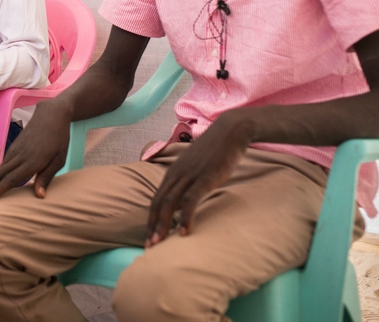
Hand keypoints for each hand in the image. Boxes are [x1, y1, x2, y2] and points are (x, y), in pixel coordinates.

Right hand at [0, 98, 72, 200]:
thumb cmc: (59, 139)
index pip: (11, 179)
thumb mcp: (59, 159)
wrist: (51, 115)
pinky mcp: (13, 148)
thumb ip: (47, 177)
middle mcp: (19, 157)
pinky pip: (2, 165)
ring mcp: (14, 152)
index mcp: (32, 161)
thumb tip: (39, 196)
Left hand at [145, 112, 251, 247]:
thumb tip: (184, 198)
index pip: (156, 198)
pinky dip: (185, 217)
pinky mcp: (205, 178)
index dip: (151, 218)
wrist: (230, 132)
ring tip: (159, 243)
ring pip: (170, 203)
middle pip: (159, 203)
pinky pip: (191, 200)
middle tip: (149, 246)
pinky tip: (184, 232)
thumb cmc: (214, 150)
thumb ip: (187, 180)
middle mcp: (177, 174)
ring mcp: (190, 176)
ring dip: (163, 224)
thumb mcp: (195, 165)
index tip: (149, 236)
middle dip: (152, 225)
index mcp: (173, 172)